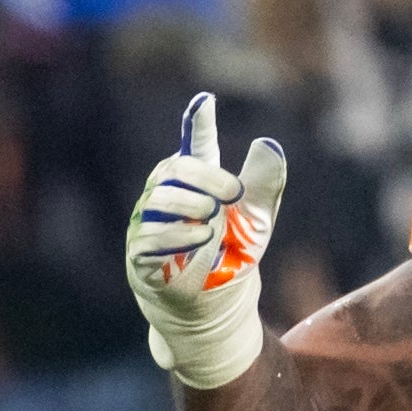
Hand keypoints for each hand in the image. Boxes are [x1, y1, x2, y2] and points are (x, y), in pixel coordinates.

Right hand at [128, 91, 286, 390]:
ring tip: (215, 220)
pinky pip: (150, 238)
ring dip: (190, 205)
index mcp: (198, 185)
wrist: (220, 309)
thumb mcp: (257, 219)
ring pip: (157, 200)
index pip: (194, 148)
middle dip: (205, 176)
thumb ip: (263, 183)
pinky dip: (177, 235)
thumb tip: (269, 144)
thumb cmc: (233, 258)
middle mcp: (168, 199)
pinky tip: (203, 237)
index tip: (205, 101)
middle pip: (173, 169)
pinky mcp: (141, 257)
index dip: (196, 124)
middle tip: (233, 192)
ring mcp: (150, 227)